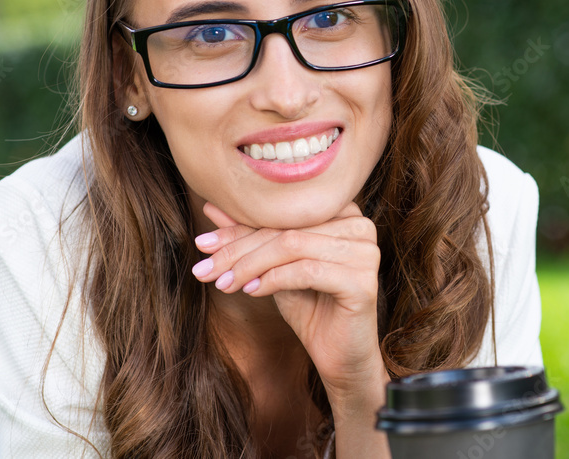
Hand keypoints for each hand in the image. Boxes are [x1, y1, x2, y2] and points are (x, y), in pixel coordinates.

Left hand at [193, 201, 385, 397]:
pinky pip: (307, 271)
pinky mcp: (363, 281)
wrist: (341, 358)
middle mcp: (361, 225)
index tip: (202, 245)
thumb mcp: (275, 267)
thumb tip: (212, 209)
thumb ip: (252, 236)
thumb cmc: (311, 308)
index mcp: (344, 213)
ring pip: (293, 246)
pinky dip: (273, 280)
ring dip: (251, 266)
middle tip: (203, 269)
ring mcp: (366, 252)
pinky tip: (251, 292)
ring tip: (224, 284)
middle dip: (238, 250)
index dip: (238, 229)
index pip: (282, 214)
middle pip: (286, 229)